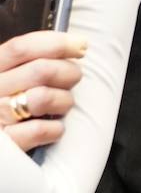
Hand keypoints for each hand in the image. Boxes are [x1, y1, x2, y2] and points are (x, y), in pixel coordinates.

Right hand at [0, 30, 85, 153]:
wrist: (2, 149)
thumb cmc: (9, 105)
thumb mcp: (12, 78)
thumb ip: (32, 62)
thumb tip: (76, 45)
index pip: (21, 48)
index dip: (57, 44)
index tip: (81, 45)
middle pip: (41, 70)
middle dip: (69, 73)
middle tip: (73, 79)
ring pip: (44, 98)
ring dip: (63, 102)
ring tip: (60, 106)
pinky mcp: (7, 144)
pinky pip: (42, 130)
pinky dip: (55, 130)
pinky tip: (51, 129)